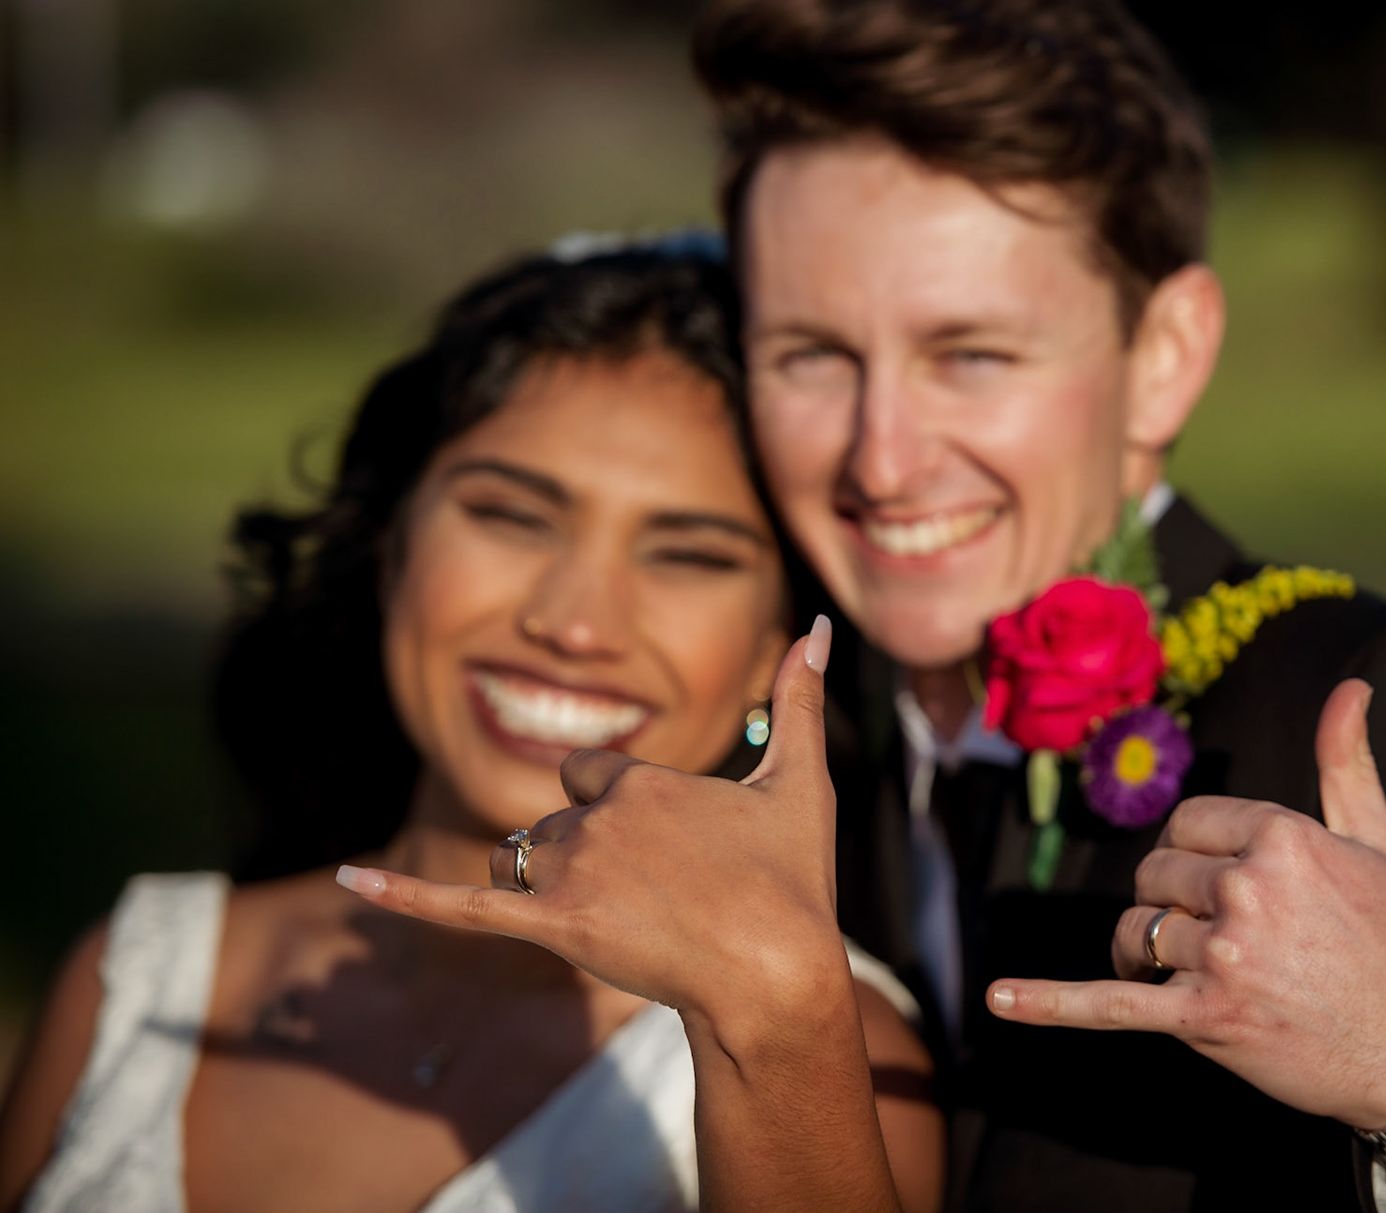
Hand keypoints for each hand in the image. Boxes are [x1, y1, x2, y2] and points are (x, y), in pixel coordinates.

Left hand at [337, 616, 845, 1029]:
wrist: (777, 972)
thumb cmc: (794, 883)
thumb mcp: (801, 785)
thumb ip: (799, 701)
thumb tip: (824, 627)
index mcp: (645, 780)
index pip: (593, 770)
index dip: (619, 805)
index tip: (670, 848)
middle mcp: (600, 816)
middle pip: (558, 816)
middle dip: (586, 845)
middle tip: (653, 896)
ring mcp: (572, 872)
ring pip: (522, 856)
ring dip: (546, 877)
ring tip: (617, 919)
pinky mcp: (549, 927)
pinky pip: (459, 904)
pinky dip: (400, 891)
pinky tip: (347, 877)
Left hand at [986, 679, 1385, 1130]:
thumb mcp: (1378, 840)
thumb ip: (1346, 761)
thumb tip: (1352, 687)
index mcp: (1281, 835)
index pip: (1187, 823)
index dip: (1200, 853)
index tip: (1234, 884)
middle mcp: (1247, 888)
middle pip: (1156, 875)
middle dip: (1175, 903)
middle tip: (1224, 938)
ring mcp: (1223, 956)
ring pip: (1136, 933)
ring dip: (1147, 953)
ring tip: (1189, 977)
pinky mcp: (1206, 1019)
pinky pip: (1112, 1004)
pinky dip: (1052, 1003)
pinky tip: (1000, 1000)